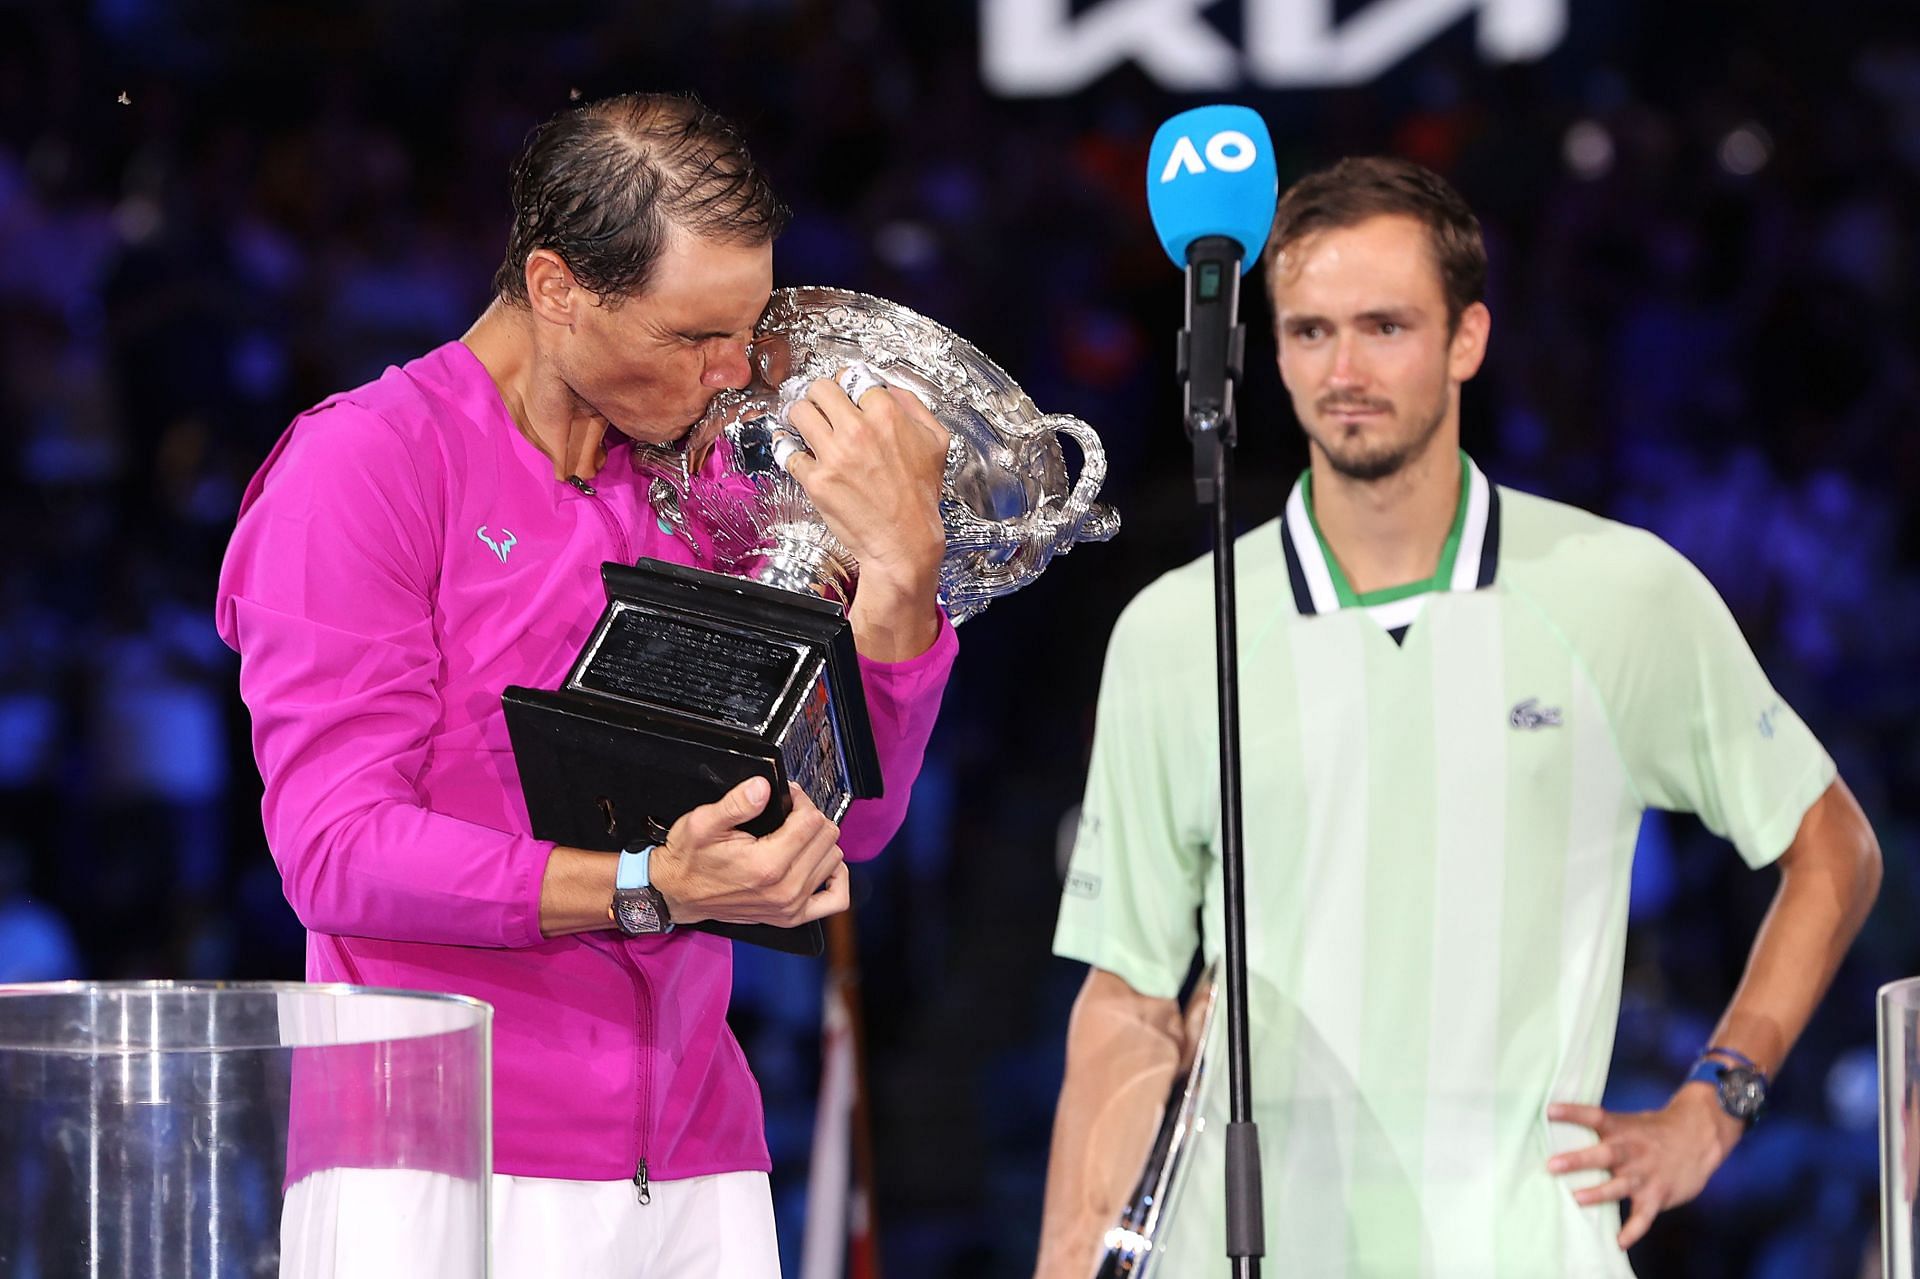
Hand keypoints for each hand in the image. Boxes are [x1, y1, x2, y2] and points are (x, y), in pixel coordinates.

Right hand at [648, 776, 847, 927]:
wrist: (677, 894)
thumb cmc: (689, 860)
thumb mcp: (703, 823)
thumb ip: (736, 803)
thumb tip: (763, 787)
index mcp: (766, 864)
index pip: (811, 820)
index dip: (800, 800)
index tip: (786, 797)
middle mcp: (785, 889)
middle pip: (827, 837)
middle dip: (810, 818)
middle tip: (789, 813)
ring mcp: (791, 906)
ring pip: (833, 859)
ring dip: (819, 842)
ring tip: (796, 835)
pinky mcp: (792, 917)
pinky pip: (836, 898)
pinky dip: (835, 876)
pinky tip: (820, 862)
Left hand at [785, 375, 947, 651]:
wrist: (904, 540)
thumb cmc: (919, 496)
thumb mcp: (936, 442)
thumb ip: (913, 407)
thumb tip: (888, 389)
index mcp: (887, 416)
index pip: (852, 377)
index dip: (847, 385)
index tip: (844, 394)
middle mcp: (857, 431)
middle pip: (819, 388)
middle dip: (820, 396)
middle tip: (822, 408)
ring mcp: (833, 455)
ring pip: (798, 412)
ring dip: (801, 417)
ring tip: (807, 427)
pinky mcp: (816, 480)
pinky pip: (788, 451)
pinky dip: (789, 449)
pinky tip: (797, 451)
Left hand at [1546, 1087, 1742, 1247]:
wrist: (1700, 1136)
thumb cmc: (1655, 1130)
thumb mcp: (1630, 1122)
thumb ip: (1603, 1131)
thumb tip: (1562, 1130)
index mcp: (1621, 1128)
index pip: (1594, 1116)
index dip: (1573, 1113)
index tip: (1550, 1110)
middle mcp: (1632, 1151)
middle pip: (1603, 1155)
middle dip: (1577, 1161)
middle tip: (1552, 1165)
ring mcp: (1645, 1174)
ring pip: (1620, 1185)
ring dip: (1598, 1193)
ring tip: (1577, 1199)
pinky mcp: (1658, 1194)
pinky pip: (1644, 1216)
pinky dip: (1633, 1231)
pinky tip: (1619, 1243)